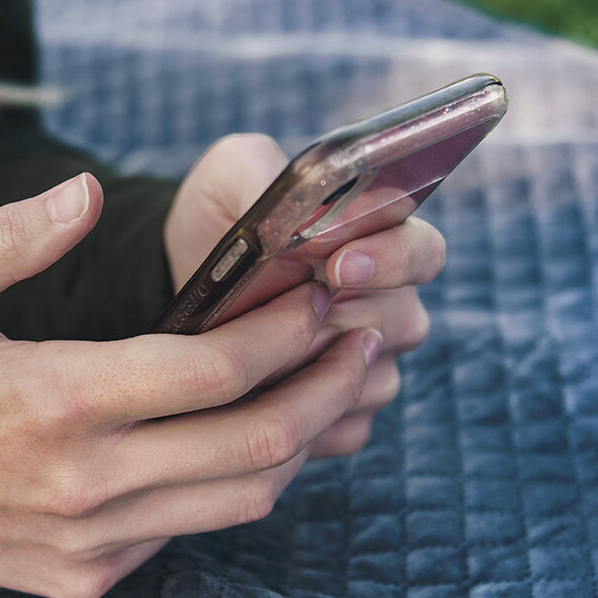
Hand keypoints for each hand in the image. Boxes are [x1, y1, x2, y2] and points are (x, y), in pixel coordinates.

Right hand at [0, 173, 381, 597]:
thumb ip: (11, 236)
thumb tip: (89, 190)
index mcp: (50, 399)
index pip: (211, 367)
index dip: (286, 328)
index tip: (321, 291)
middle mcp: (80, 483)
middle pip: (254, 444)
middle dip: (326, 385)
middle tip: (361, 337)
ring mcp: (87, 542)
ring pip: (240, 500)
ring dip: (300, 440)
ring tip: (328, 383)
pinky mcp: (85, 576)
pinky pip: (189, 529)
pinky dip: (234, 481)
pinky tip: (242, 430)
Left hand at [163, 134, 445, 457]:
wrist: (175, 279)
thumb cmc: (218, 216)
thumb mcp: (231, 174)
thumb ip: (269, 172)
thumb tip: (315, 213)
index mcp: (380, 240)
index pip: (423, 252)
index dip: (391, 258)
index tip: (339, 262)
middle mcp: (388, 303)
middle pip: (402, 321)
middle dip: (343, 315)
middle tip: (295, 309)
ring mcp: (367, 363)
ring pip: (371, 379)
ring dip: (314, 367)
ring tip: (258, 351)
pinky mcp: (339, 415)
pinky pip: (342, 426)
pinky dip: (301, 413)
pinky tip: (257, 396)